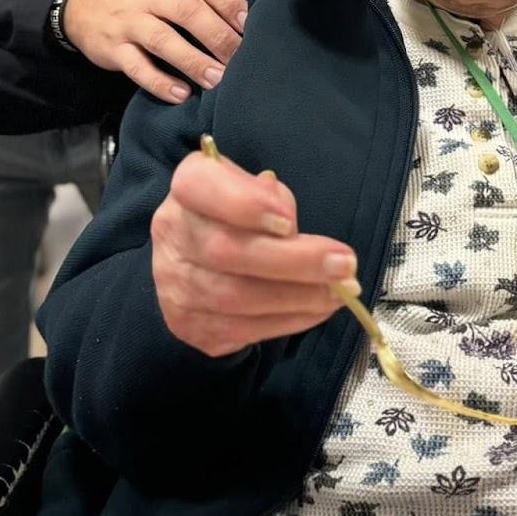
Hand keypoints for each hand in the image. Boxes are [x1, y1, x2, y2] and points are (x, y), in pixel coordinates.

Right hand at [61, 0, 261, 102]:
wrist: (82, 2)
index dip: (228, 1)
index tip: (251, 23)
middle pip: (186, 11)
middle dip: (217, 35)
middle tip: (241, 58)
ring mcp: (128, 21)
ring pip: (162, 40)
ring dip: (192, 61)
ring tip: (218, 80)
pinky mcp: (113, 48)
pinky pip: (136, 67)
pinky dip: (159, 82)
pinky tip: (181, 94)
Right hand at [150, 144, 358, 355]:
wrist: (199, 262)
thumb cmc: (236, 216)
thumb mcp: (254, 190)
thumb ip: (271, 197)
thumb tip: (286, 222)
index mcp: (187, 188)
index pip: (200, 186)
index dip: (244, 204)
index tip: (289, 222)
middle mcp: (172, 234)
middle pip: (226, 250)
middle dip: (294, 260)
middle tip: (344, 264)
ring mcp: (175, 284)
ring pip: (236, 298)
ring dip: (299, 296)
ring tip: (342, 291)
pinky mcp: (190, 325)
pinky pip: (242, 329)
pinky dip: (289, 320)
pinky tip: (319, 309)